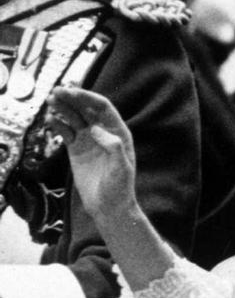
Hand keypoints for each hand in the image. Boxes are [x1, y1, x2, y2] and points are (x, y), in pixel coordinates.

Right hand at [45, 85, 138, 218]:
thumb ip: (113, 147)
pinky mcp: (76, 149)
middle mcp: (103, 133)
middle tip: (56, 91)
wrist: (108, 205)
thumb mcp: (121, 168)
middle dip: (72, 98)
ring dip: (63, 107)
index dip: (87, 97)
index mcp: (118, 133)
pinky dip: (57, 123)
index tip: (72, 92)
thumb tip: (95, 129)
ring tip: (50, 100)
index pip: (102, 108)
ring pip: (74, 117)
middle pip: (86, 109)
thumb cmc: (119, 188)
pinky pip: (65, 131)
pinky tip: (50, 119)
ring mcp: (89, 140)